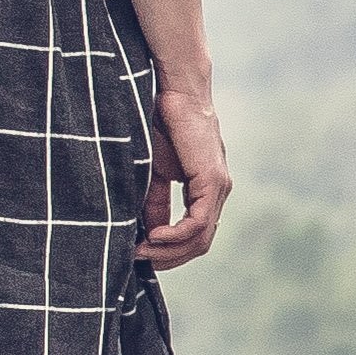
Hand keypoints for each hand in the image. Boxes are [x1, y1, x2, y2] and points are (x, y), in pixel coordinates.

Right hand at [138, 84, 230, 267]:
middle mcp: (217, 193)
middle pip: (199, 244)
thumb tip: (148, 234)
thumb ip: (154, 204)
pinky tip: (154, 235)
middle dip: (167, 258)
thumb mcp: (153, 174)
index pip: (194, 235)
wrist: (172, 93)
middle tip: (137, 260)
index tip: (138, 255)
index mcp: (205, 191)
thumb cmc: (161, 126)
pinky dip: (175, 235)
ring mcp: (218, 188)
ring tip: (141, 251)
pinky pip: (198, 222)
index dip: (167, 251)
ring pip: (200, 238)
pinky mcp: (212, 180)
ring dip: (169, 251)